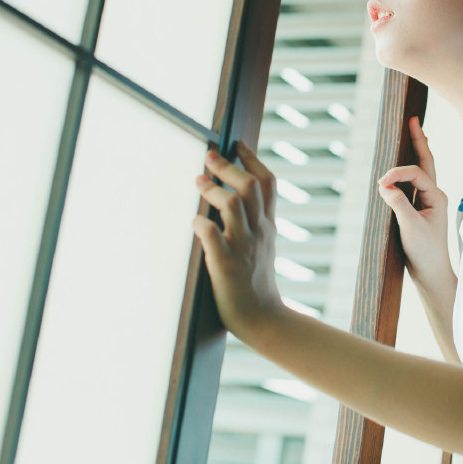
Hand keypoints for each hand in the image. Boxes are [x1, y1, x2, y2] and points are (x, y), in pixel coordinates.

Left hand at [192, 142, 285, 340]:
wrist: (263, 319)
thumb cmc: (256, 283)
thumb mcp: (263, 246)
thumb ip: (253, 222)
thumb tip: (233, 197)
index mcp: (267, 226)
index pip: (267, 184)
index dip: (252, 160)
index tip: (236, 144)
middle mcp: (258, 232)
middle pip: (250, 187)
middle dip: (229, 167)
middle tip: (210, 156)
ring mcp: (243, 248)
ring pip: (234, 205)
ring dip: (214, 189)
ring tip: (198, 181)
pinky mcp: (226, 266)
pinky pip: (213, 237)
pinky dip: (202, 225)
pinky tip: (195, 223)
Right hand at [377, 117, 451, 284]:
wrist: (431, 274)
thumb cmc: (425, 252)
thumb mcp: (410, 228)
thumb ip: (398, 204)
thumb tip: (384, 184)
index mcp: (436, 196)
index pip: (416, 173)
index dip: (397, 173)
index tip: (380, 183)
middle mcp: (434, 195)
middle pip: (426, 161)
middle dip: (418, 141)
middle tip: (412, 120)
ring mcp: (428, 201)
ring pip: (421, 170)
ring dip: (416, 151)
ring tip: (412, 131)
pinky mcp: (419, 209)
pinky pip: (414, 183)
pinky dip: (408, 170)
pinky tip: (403, 163)